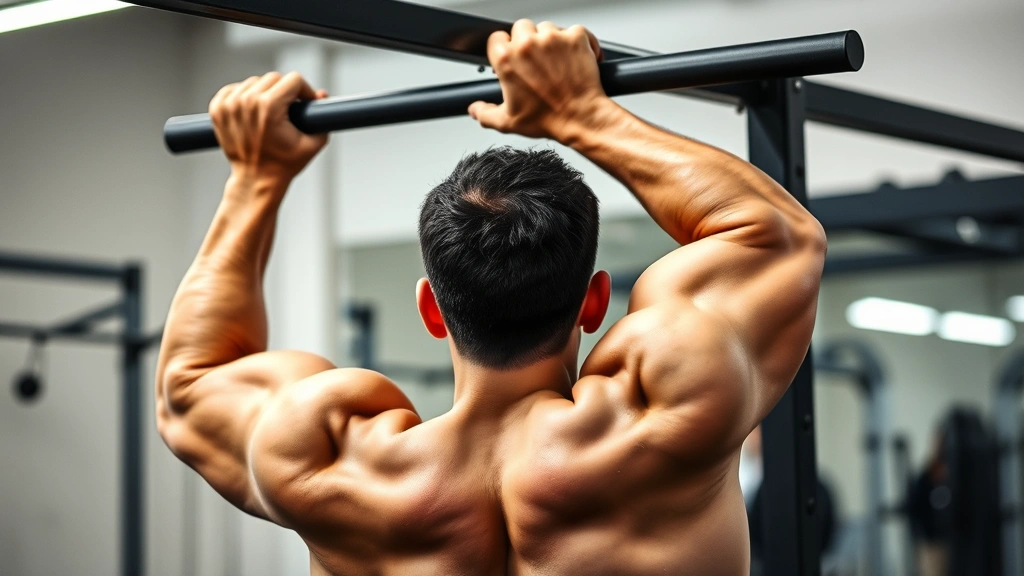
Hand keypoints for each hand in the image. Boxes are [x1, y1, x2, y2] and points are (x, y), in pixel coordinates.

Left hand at [209, 71, 328, 182]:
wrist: (256, 180)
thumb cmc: (284, 165)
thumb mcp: (312, 145)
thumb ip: (323, 119)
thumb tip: (322, 95)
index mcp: (269, 107)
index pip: (293, 80)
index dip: (305, 90)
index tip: (305, 102)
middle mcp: (247, 102)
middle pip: (274, 78)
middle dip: (286, 91)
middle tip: (289, 109)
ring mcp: (229, 105)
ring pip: (254, 82)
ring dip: (265, 92)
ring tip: (271, 111)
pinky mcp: (218, 109)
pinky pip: (235, 89)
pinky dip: (245, 96)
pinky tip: (253, 111)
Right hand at [468, 20, 610, 141]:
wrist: (580, 117)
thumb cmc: (548, 118)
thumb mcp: (507, 122)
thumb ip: (485, 113)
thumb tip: (475, 109)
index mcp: (507, 59)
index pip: (496, 38)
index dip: (503, 48)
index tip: (512, 58)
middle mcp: (528, 44)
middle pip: (521, 28)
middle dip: (526, 42)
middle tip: (536, 62)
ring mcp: (553, 38)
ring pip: (547, 28)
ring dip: (550, 41)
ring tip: (556, 62)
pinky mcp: (575, 38)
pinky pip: (574, 30)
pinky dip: (576, 42)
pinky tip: (575, 58)